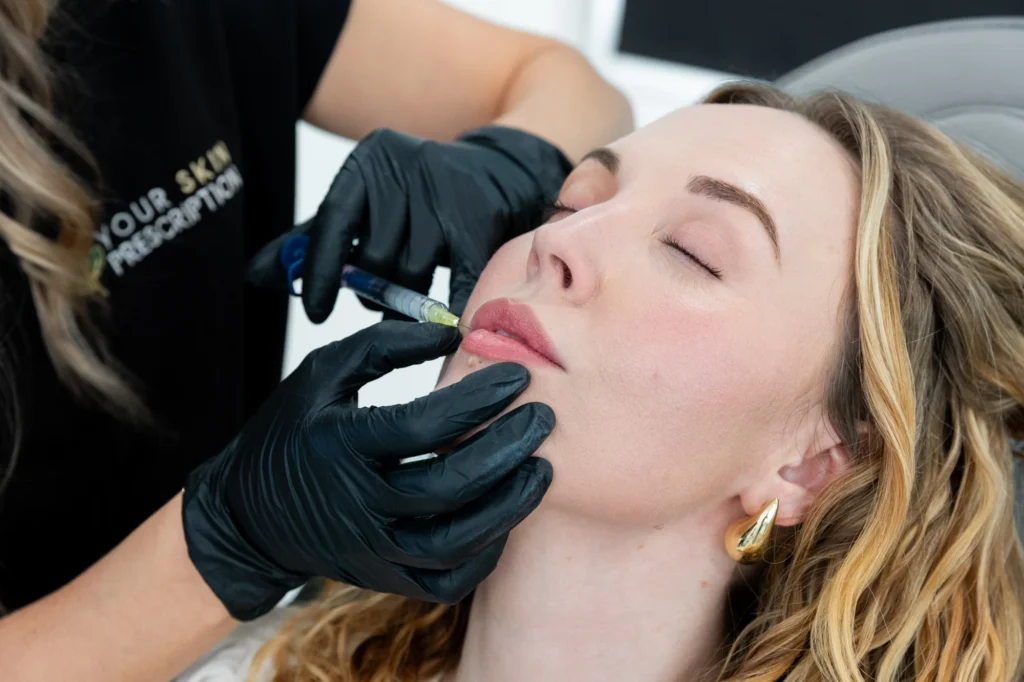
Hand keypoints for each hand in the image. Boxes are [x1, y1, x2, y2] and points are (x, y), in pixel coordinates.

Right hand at [182, 321, 553, 620]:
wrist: (248, 517)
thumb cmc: (291, 432)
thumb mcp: (320, 374)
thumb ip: (382, 346)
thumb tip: (453, 333)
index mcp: (339, 445)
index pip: (422, 427)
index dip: (477, 401)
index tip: (516, 378)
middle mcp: (357, 504)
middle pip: (447, 487)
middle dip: (505, 452)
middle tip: (543, 421)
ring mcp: (372, 549)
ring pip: (454, 542)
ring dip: (507, 507)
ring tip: (541, 469)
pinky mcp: (384, 578)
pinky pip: (445, 581)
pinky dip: (484, 554)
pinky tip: (508, 517)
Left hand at [248, 126, 571, 319]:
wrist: (499, 171)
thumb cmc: (417, 199)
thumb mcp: (363, 207)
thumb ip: (311, 241)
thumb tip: (255, 277)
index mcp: (368, 163)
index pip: (331, 222)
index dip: (320, 272)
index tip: (315, 311)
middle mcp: (406, 170)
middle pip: (376, 256)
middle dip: (375, 287)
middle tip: (381, 297)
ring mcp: (447, 193)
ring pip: (412, 272)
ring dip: (410, 298)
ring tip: (415, 296)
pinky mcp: (482, 220)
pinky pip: (455, 282)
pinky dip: (447, 310)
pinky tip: (443, 325)